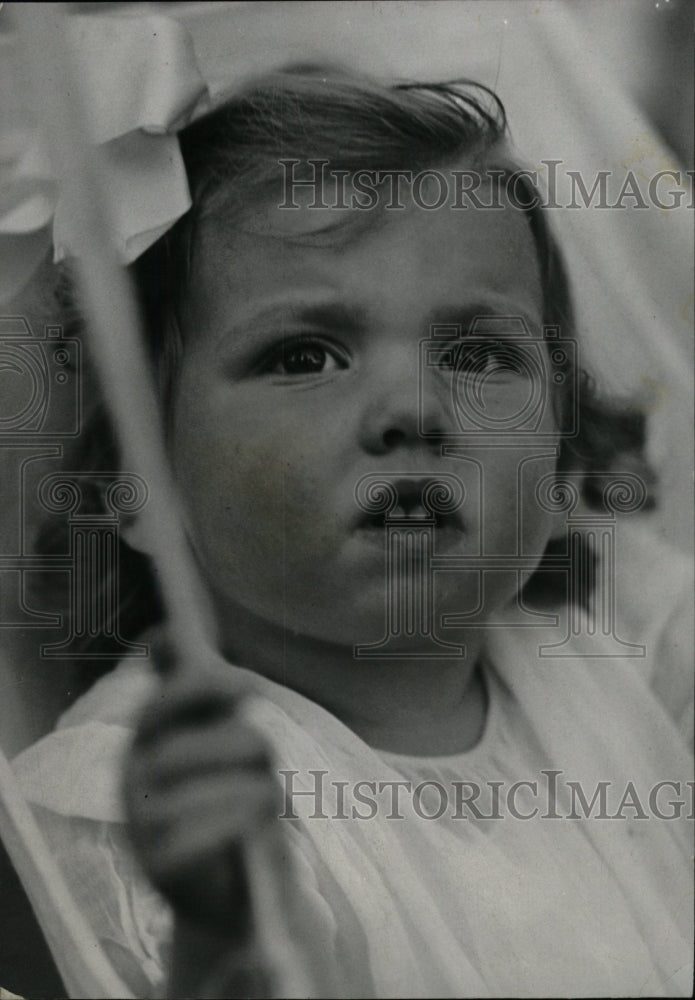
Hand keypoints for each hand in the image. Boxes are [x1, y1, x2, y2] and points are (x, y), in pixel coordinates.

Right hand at [122, 642, 277, 929]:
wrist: (222, 896)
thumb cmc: (223, 804)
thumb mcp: (213, 745)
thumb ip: (197, 697)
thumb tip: (166, 631)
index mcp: (145, 743)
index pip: (161, 705)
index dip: (197, 689)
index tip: (243, 685)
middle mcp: (134, 780)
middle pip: (195, 747)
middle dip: (246, 747)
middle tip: (265, 760)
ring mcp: (143, 826)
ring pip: (216, 789)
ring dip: (257, 792)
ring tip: (262, 804)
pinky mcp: (162, 866)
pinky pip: (217, 831)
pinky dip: (246, 827)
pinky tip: (251, 833)